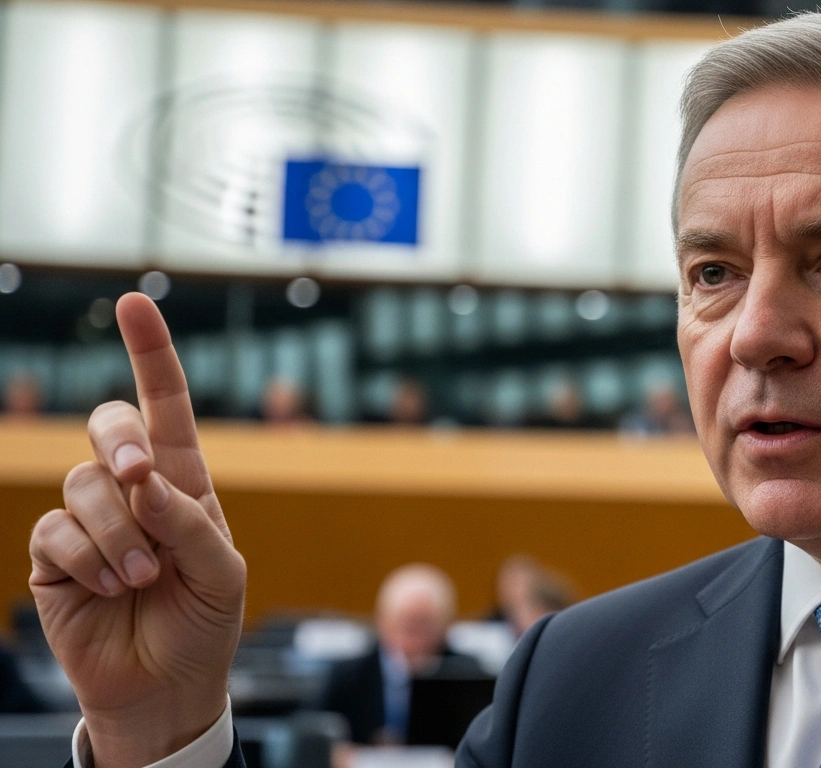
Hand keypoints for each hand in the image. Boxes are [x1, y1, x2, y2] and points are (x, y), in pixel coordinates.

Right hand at [29, 293, 245, 767]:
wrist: (167, 686)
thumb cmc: (204, 623)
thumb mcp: (222, 573)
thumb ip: (190, 522)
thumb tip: (144, 480)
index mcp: (184, 481)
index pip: (167, 406)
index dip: (151, 354)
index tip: (136, 303)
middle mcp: (134, 489)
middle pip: (110, 425)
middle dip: (121, 441)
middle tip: (141, 478)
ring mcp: (91, 518)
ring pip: (84, 484)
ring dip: (118, 533)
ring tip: (142, 579)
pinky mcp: (54, 554)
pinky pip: (57, 531)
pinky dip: (89, 560)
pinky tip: (109, 588)